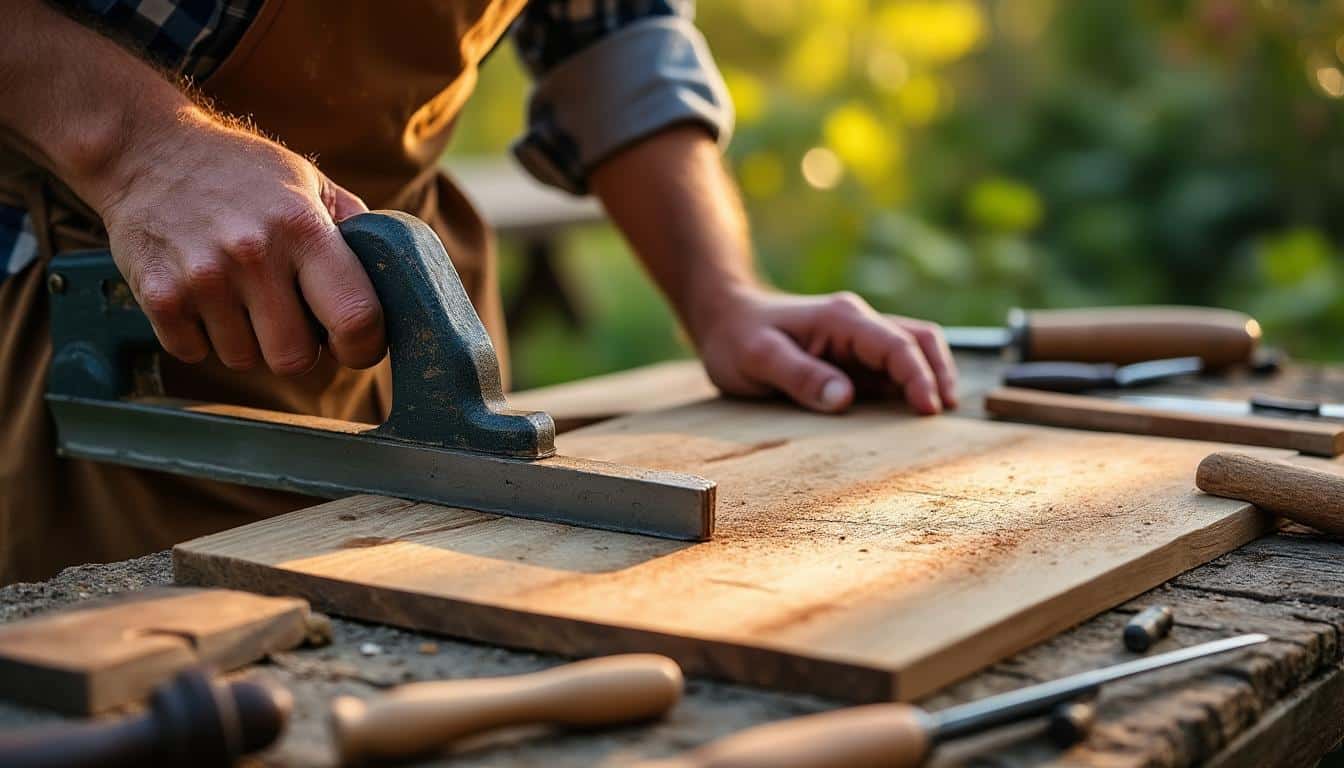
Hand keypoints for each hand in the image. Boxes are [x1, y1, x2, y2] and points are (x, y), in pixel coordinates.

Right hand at [83, 109, 383, 373]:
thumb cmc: (241, 171)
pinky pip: (194, 352)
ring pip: (244, 359)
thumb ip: (354, 230)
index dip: (364, 345)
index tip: (356, 344)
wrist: (144, 150)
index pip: (356, 318)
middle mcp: (254, 255)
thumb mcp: (310, 183)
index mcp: (304, 228)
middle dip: (300, 349)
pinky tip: (203, 297)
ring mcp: (202, 278)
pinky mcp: (158, 296)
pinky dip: (202, 337)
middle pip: (294, 358)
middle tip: (291, 320)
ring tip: (241, 297)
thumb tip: (398, 278)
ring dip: (248, 341)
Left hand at [691, 287, 958, 414]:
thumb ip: (800, 376)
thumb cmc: (737, 338)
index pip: (896, 344)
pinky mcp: (855, 358)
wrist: (725, 318)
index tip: (928, 409)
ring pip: (914, 350)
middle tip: (942, 415)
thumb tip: (845, 399)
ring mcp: (859, 340)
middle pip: (919, 339)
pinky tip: (911, 414)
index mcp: (842, 319)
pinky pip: (894, 367)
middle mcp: (858, 323)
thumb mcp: (757, 359)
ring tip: (936, 416)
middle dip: (939, 374)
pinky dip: (911, 386)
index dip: (918, 376)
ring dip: (931, 378)